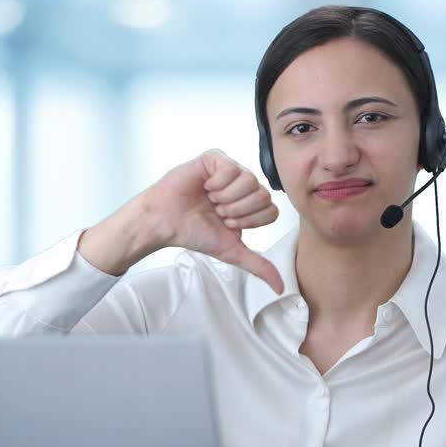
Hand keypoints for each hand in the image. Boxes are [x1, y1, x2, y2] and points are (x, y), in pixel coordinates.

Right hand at [142, 149, 283, 293]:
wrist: (165, 222)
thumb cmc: (193, 233)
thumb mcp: (231, 251)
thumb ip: (258, 265)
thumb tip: (280, 288)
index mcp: (250, 204)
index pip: (271, 211)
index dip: (248, 221)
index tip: (227, 224)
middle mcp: (244, 185)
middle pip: (263, 195)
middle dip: (237, 211)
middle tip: (217, 212)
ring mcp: (230, 170)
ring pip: (250, 180)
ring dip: (226, 197)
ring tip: (210, 200)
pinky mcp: (215, 158)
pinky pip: (231, 167)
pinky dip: (216, 183)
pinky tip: (204, 187)